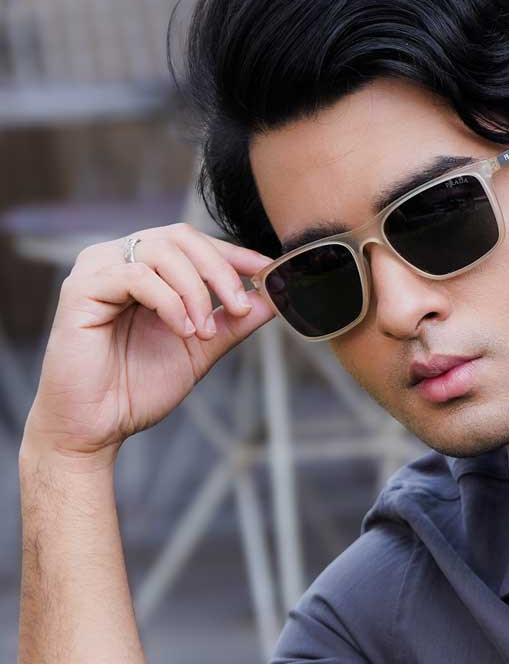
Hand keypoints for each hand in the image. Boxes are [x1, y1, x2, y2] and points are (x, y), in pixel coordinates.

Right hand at [23, 223, 277, 463]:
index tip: (267, 272)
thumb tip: (271, 297)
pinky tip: (181, 330)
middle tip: (239, 308)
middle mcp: (119, 260)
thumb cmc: (136, 388)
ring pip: (160, 250)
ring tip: (201, 333)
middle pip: (180, 237)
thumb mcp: (198, 350)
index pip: (193, 243)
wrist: (97, 426)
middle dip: (219, 270)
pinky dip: (168, 301)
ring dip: (194, 291)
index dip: (233, 254)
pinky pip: (136, 276)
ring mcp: (97, 270)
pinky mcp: (81, 289)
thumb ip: (231, 323)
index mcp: (144, 268)